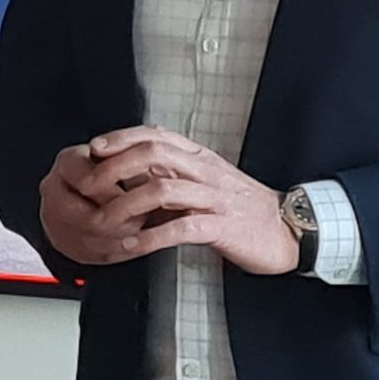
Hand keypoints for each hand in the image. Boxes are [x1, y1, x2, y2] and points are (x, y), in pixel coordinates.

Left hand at [37, 126, 298, 274]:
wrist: (288, 230)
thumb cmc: (243, 207)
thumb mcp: (207, 181)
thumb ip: (175, 173)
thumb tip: (132, 172)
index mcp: (200, 157)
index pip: (155, 134)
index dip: (122, 138)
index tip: (94, 148)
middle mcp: (205, 170)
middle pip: (153, 153)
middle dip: (115, 167)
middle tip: (89, 186)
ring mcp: (214, 197)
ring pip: (162, 188)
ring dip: (126, 205)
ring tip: (103, 221)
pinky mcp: (222, 226)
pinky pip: (181, 227)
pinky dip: (153, 236)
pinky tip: (134, 245)